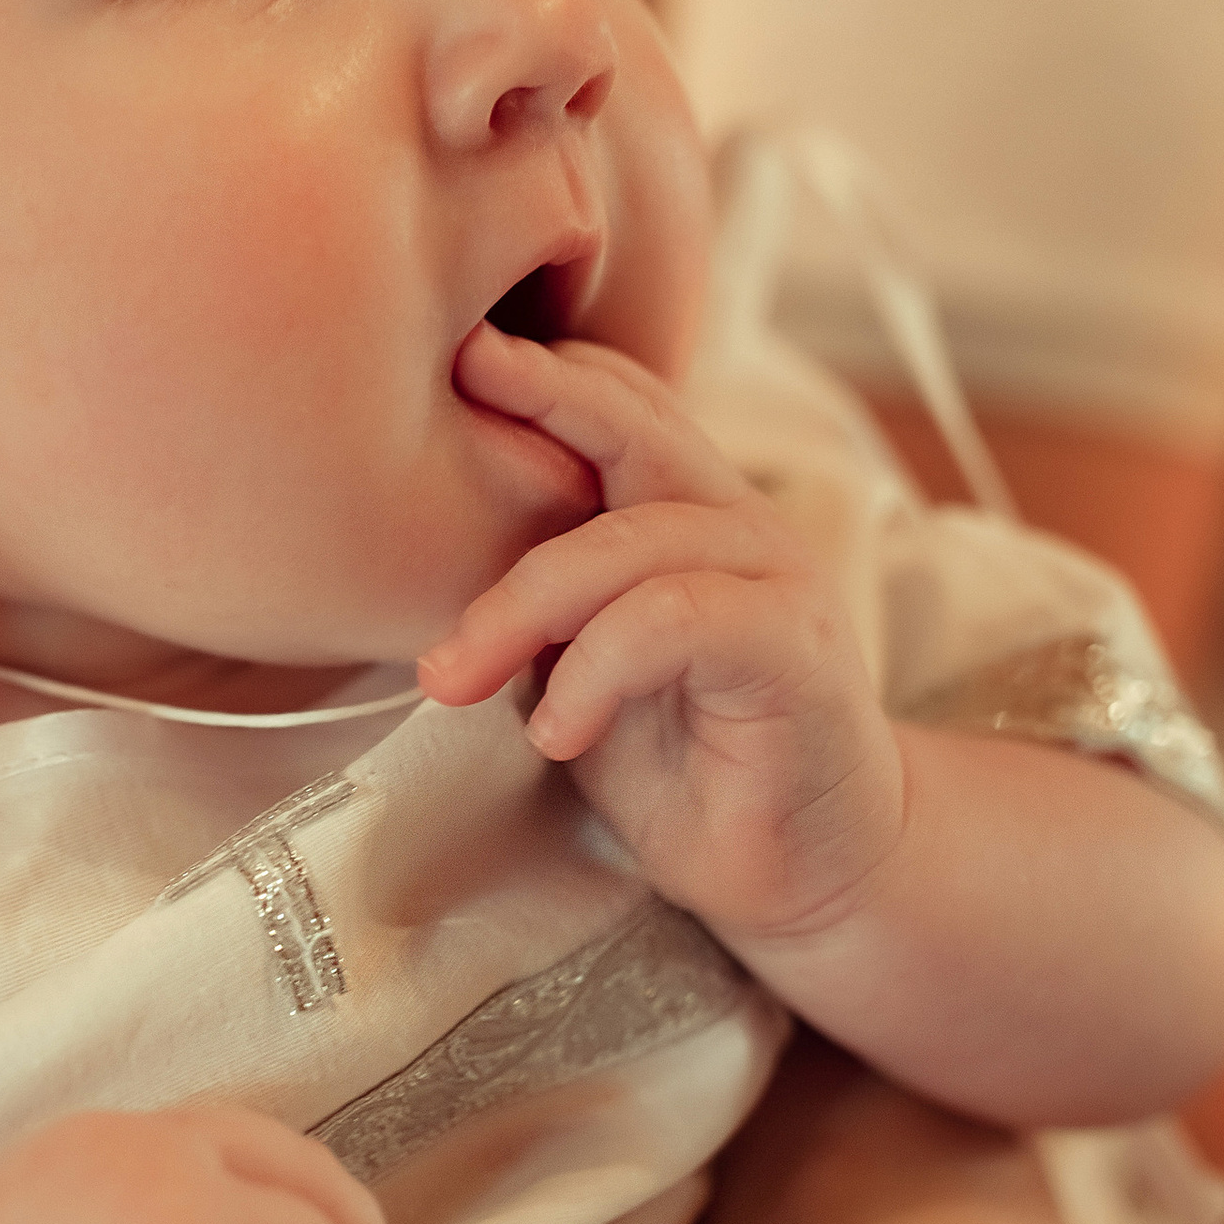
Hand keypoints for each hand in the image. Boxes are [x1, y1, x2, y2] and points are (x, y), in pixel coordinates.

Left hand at [418, 322, 905, 956]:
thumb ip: (543, 597)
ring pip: (633, 539)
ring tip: (452, 679)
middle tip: (450, 382)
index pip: (620, 404)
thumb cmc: (683, 769)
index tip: (448, 354)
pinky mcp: (798, 652)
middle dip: (535, 402)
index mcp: (690, 510)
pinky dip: (596, 669)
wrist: (804, 870)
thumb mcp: (581, 667)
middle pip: (632, 428)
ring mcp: (778, 580)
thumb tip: (419, 545)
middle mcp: (740, 524)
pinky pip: (675, 621)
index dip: (541, 373)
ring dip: (524, 606)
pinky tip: (555, 733)